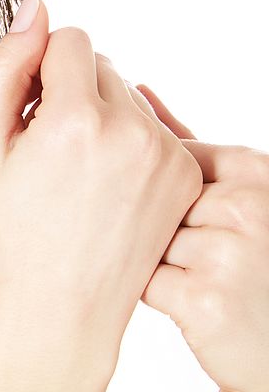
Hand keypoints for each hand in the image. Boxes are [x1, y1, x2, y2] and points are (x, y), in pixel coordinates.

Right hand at [0, 0, 203, 364]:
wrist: (63, 303)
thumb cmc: (13, 227)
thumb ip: (4, 69)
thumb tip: (35, 6)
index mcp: (74, 119)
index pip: (70, 38)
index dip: (42, 71)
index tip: (31, 114)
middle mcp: (130, 129)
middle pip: (103, 64)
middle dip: (73, 92)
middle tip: (50, 150)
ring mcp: (165, 153)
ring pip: (129, 95)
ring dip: (103, 116)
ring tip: (78, 172)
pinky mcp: (186, 172)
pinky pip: (154, 127)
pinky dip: (130, 143)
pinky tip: (107, 185)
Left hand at [135, 84, 268, 391]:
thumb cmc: (246, 266)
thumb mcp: (236, 196)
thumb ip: (188, 148)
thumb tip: (136, 88)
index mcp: (255, 169)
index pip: (167, 158)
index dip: (149, 188)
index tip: (165, 214)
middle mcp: (249, 203)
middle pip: (150, 200)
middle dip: (148, 226)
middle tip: (183, 253)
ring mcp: (230, 250)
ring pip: (143, 239)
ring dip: (150, 260)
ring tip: (194, 278)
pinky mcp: (205, 297)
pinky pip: (142, 280)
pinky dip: (150, 292)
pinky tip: (187, 303)